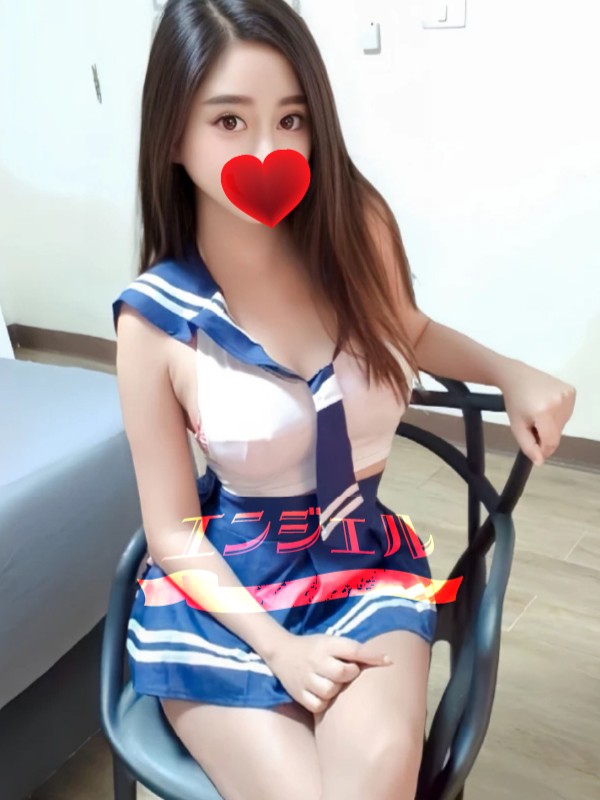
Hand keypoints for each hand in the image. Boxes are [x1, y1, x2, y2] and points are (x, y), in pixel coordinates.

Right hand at [264, 631, 392, 713]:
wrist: (281, 652)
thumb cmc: (315, 648)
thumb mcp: (332, 642)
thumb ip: (355, 651)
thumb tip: (388, 660)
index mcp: (326, 644)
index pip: (353, 649)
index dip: (372, 656)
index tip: (389, 660)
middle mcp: (315, 660)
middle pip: (342, 673)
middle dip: (348, 674)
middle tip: (344, 672)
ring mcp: (305, 677)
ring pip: (330, 691)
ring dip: (334, 690)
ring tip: (331, 683)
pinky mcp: (298, 693)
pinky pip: (318, 705)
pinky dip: (323, 703)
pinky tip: (321, 694)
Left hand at [498, 361, 575, 465]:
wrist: (517, 376)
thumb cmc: (514, 402)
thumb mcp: (516, 426)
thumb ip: (528, 446)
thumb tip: (540, 461)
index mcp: (542, 411)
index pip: (551, 441)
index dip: (544, 449)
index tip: (536, 449)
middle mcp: (558, 402)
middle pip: (557, 433)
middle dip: (545, 434)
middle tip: (532, 424)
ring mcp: (567, 395)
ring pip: (563, 424)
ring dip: (552, 425)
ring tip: (538, 413)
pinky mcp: (571, 391)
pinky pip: (567, 413)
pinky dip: (558, 415)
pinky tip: (547, 405)